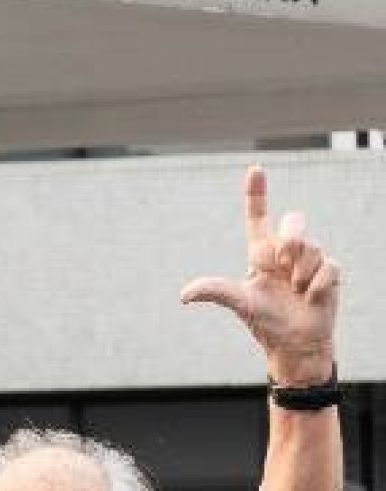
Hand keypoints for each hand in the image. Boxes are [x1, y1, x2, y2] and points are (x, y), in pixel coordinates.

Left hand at [180, 166, 338, 385]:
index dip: (257, 192)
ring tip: (294, 291)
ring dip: (300, 272)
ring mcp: (309, 261)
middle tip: (283, 261)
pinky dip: (316, 285)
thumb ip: (214, 291)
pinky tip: (309, 298)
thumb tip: (184, 295)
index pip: (258, 216)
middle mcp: (285, 252)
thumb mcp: (238, 302)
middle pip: (294, 222)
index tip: (255, 169)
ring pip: (311, 247)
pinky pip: (328, 267)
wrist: (294, 344)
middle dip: (292, 236)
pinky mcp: (329, 273)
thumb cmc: (264, 320)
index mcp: (261, 252)